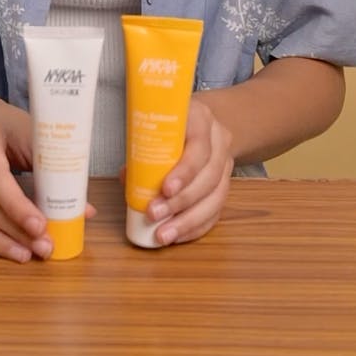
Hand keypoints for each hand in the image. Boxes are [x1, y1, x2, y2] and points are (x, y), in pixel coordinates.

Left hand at [143, 96, 233, 245]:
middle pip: (209, 176)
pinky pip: (217, 210)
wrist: (198, 122)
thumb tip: (129, 177)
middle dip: (181, 201)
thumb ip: (143, 147)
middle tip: (154, 215)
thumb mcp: (156, 124)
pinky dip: (196, 227)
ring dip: (188, 221)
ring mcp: (226, 163)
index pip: (200, 147)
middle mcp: (219, 141)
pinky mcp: (225, 184)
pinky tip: (177, 236)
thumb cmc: (169, 124)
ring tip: (164, 234)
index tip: (165, 189)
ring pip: (217, 197)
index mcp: (201, 119)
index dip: (185, 171)